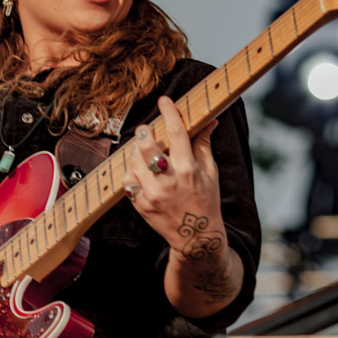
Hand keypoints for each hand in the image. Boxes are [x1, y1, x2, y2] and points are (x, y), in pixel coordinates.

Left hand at [122, 96, 226, 260]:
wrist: (195, 237)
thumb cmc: (206, 201)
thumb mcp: (210, 173)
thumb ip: (204, 145)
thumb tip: (210, 119)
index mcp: (188, 170)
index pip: (176, 133)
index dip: (169, 112)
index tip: (164, 100)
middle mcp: (168, 181)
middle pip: (147, 145)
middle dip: (144, 132)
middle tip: (146, 130)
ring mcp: (152, 194)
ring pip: (133, 161)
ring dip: (136, 151)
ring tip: (144, 151)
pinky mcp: (140, 204)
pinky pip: (127, 179)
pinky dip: (131, 172)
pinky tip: (140, 172)